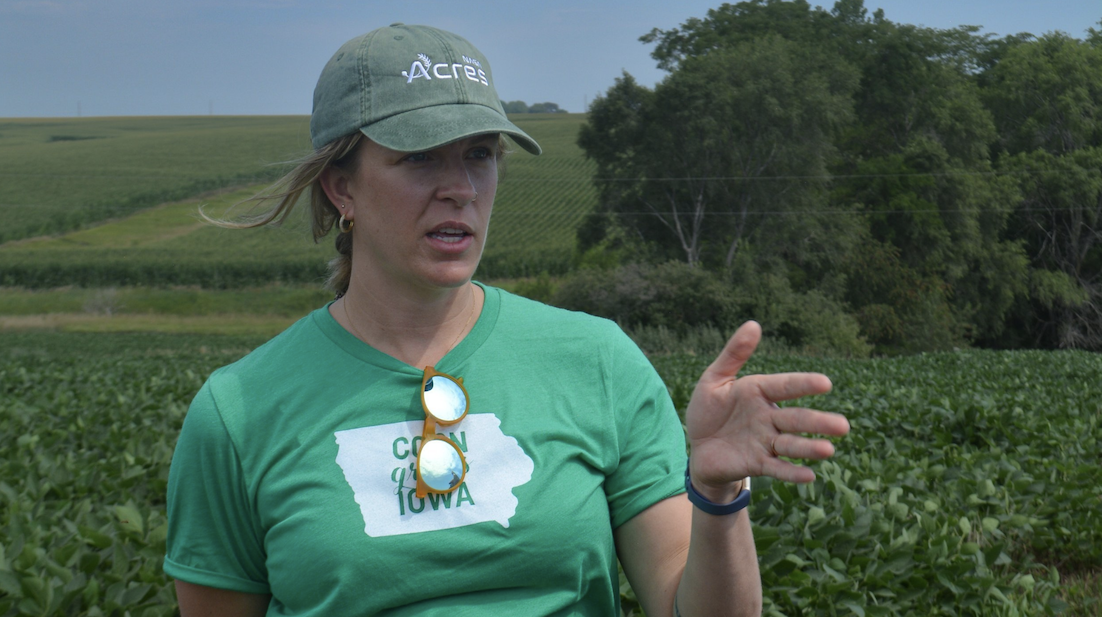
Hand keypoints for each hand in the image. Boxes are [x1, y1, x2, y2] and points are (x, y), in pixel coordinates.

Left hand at [685, 321, 849, 500]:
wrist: (698, 447)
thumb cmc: (708, 410)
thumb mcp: (714, 380)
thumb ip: (733, 354)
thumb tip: (754, 324)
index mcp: (758, 392)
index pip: (784, 386)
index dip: (803, 385)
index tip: (825, 383)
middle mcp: (768, 417)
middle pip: (796, 418)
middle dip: (818, 422)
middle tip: (843, 426)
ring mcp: (764, 441)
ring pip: (790, 444)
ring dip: (809, 448)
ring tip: (828, 450)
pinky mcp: (757, 463)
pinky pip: (776, 468)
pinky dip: (792, 472)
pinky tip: (809, 474)